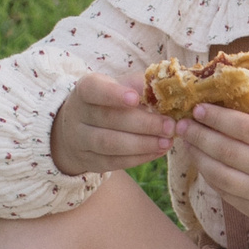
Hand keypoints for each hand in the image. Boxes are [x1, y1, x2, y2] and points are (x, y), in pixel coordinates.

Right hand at [49, 72, 171, 176]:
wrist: (80, 127)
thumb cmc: (110, 102)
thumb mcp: (120, 87)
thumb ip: (141, 86)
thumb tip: (167, 88)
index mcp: (85, 89)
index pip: (94, 89)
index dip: (114, 94)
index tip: (135, 98)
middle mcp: (78, 114)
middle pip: (108, 119)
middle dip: (143, 124)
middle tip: (170, 126)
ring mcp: (80, 140)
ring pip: (110, 144)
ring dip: (142, 144)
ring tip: (167, 141)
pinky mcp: (89, 161)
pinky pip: (114, 162)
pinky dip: (139, 158)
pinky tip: (158, 151)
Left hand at [179, 104, 248, 232]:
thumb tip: (232, 97)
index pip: (244, 128)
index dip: (218, 117)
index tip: (199, 108)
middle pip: (227, 151)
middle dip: (201, 135)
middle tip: (183, 123)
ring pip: (220, 175)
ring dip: (199, 157)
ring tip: (188, 142)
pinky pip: (226, 193)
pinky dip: (211, 176)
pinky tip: (204, 162)